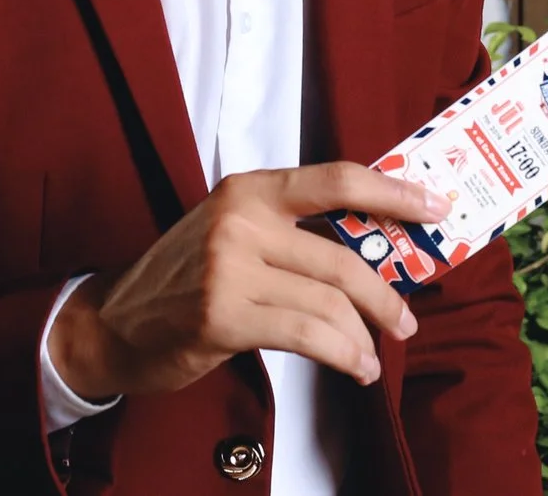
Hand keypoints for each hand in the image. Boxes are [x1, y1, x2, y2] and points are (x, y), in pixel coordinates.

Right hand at [46, 163, 452, 400]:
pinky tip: (353, 367)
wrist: (113, 323)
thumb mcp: (234, 233)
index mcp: (249, 189)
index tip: (434, 206)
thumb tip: (377, 246)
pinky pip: (306, 334)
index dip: (392, 193)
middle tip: (406, 319)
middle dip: (385, 294)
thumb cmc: (185, 279)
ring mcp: (228, 266)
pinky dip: (341, 355)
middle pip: (341, 255)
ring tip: (373, 356)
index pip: (335, 180)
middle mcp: (239, 218)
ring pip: (329, 300)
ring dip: (364, 336)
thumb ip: (293, 232)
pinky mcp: (221, 314)